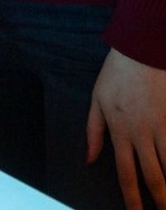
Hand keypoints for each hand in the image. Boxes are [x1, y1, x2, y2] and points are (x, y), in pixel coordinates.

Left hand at [87, 48, 165, 209]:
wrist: (142, 53)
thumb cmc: (116, 75)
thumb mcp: (96, 100)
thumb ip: (93, 132)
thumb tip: (90, 159)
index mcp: (119, 131)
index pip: (126, 173)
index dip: (132, 198)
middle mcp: (141, 134)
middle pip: (153, 177)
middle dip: (160, 200)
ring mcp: (161, 128)